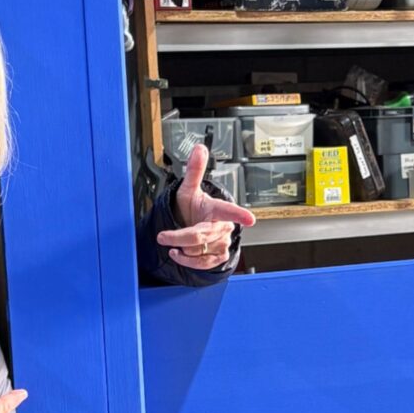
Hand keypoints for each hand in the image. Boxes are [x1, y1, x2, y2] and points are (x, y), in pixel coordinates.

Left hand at [158, 141, 254, 270]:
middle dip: (179, 237)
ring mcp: (222, 243)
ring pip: (198, 251)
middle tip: (163, 236)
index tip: (250, 218)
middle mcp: (223, 226)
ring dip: (182, 248)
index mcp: (217, 209)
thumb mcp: (189, 189)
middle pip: (201, 235)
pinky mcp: (218, 257)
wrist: (192, 227)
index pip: (228, 210)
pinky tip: (177, 253)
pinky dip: (186, 260)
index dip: (239, 214)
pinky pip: (202, 264)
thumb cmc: (192, 208)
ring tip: (176, 240)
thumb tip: (199, 148)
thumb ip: (194, 170)